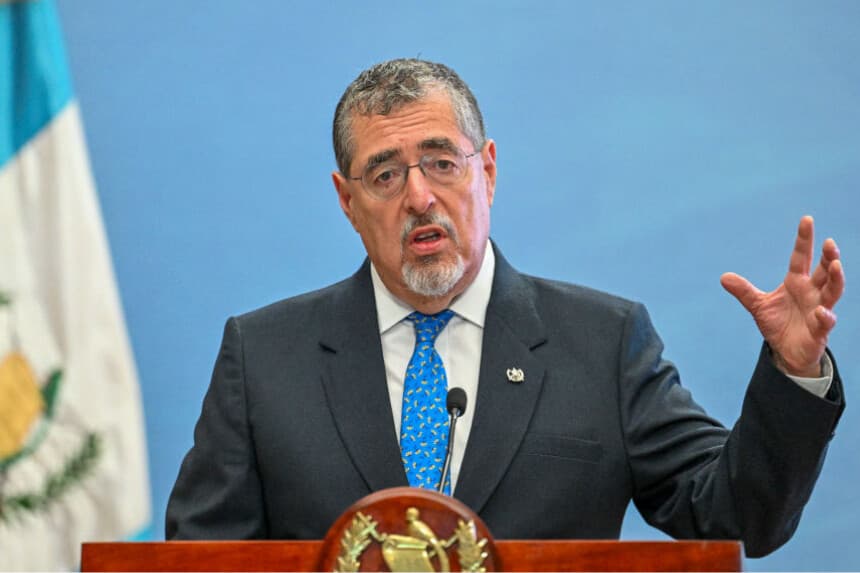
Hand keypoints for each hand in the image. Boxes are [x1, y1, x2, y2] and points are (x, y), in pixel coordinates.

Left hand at [720, 216, 844, 377]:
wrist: (786, 351)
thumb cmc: (778, 324)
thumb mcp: (758, 305)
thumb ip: (744, 291)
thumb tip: (724, 277)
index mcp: (796, 282)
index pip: (801, 257)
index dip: (804, 239)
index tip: (806, 219)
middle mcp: (811, 292)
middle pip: (825, 271)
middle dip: (829, 257)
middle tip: (829, 243)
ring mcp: (818, 310)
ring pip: (833, 292)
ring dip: (836, 279)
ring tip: (835, 265)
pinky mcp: (820, 330)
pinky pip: (825, 321)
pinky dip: (825, 316)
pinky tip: (821, 311)